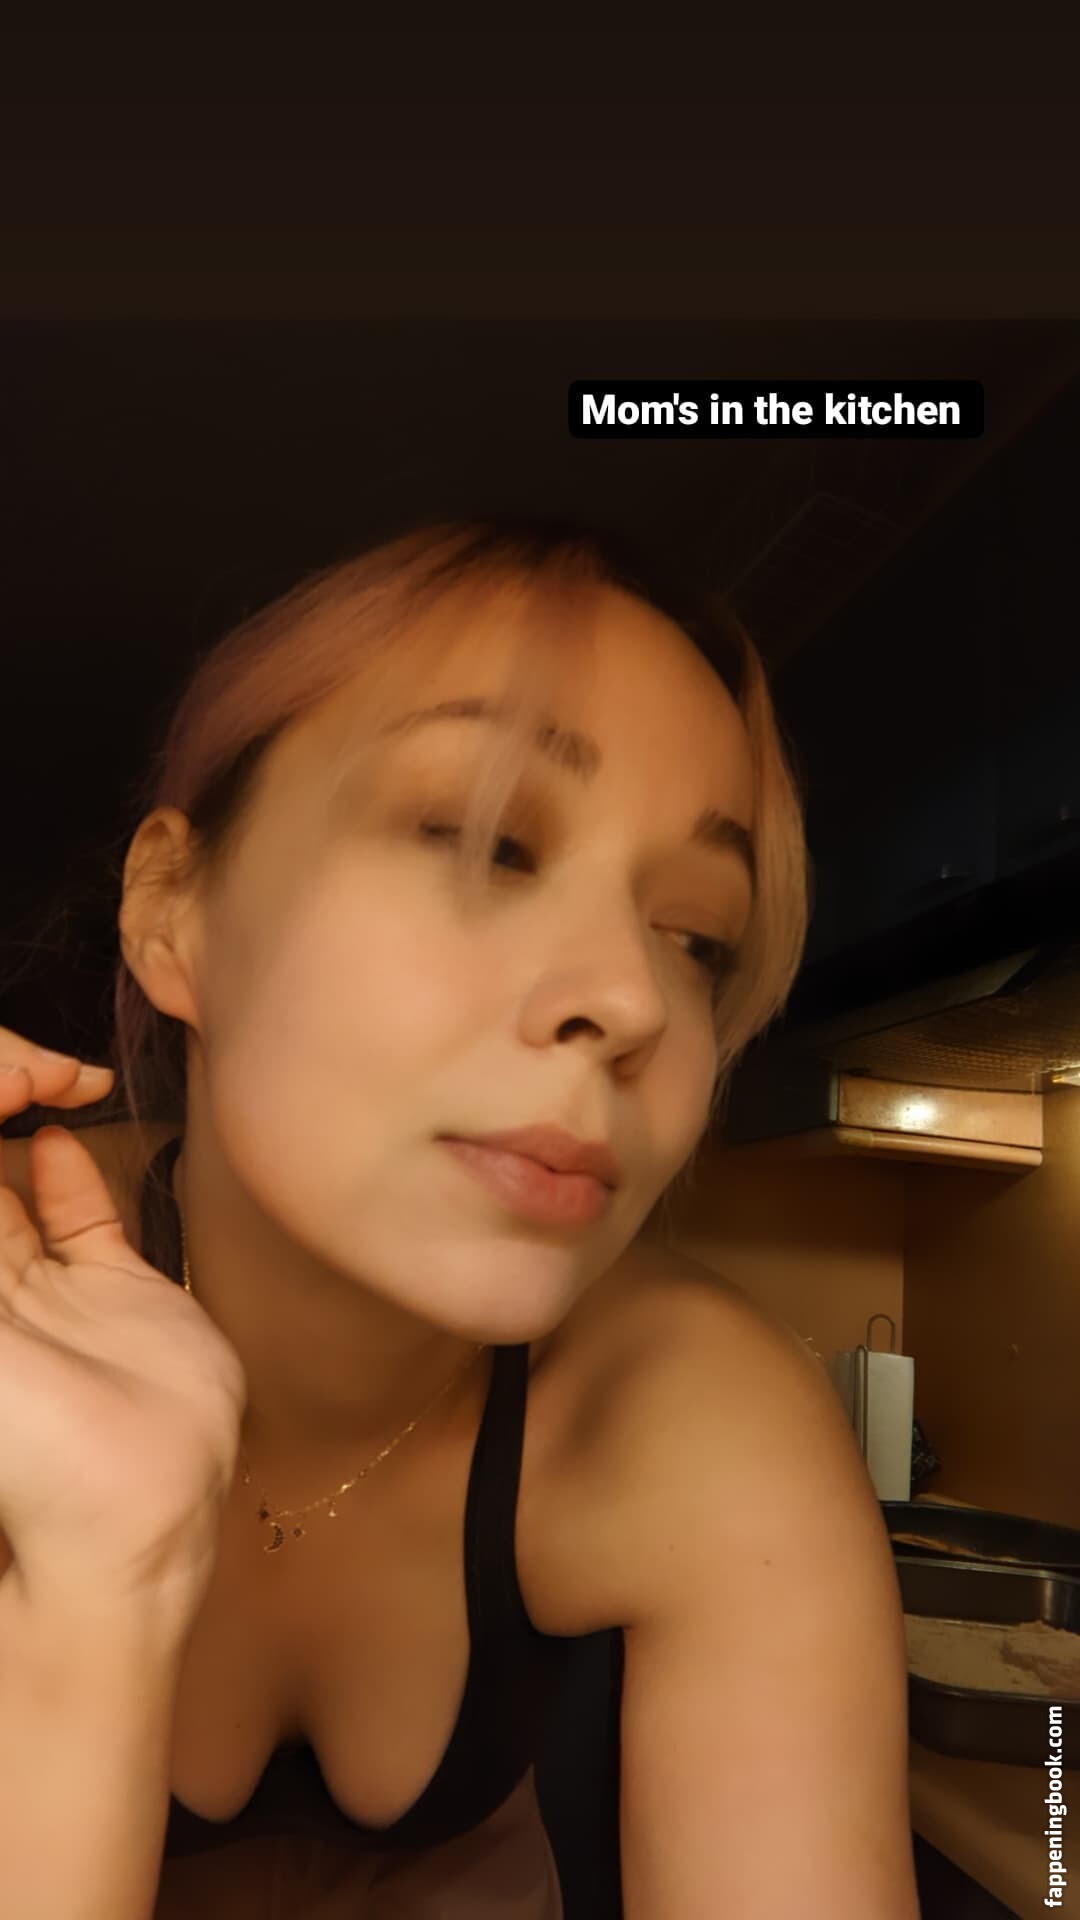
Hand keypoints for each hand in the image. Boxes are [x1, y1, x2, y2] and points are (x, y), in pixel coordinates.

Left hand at [0, 1032, 245, 1621]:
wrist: (128, 1518)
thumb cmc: (25, 1438)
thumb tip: (14, 1157)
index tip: (6, 1080)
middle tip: (35, 1069)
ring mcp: (42, 1285)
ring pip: (10, 1169)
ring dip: (23, 1102)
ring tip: (56, 1076)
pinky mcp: (114, 1293)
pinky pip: (81, 1210)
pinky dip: (69, 1166)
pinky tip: (62, 1133)